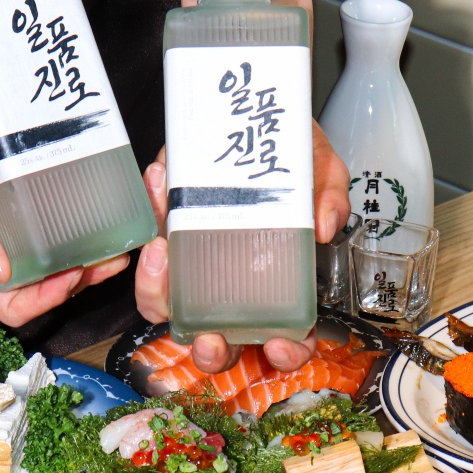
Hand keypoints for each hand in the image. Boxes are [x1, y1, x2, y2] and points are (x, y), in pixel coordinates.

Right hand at [0, 62, 128, 325]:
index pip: (9, 301)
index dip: (44, 300)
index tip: (72, 276)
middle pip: (40, 278)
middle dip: (79, 275)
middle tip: (112, 254)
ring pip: (49, 244)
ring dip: (83, 244)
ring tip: (113, 229)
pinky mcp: (8, 177)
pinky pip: (45, 201)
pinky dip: (71, 204)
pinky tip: (92, 191)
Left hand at [134, 119, 350, 372]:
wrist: (249, 118)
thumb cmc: (286, 155)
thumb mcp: (319, 166)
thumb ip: (329, 193)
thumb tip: (324, 225)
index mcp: (279, 283)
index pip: (289, 338)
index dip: (289, 353)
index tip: (279, 347)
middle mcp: (234, 288)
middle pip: (222, 342)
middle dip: (212, 352)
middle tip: (210, 338)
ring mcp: (194, 270)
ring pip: (171, 310)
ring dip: (159, 297)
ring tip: (160, 255)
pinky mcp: (163, 244)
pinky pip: (146, 259)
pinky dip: (143, 237)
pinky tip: (158, 191)